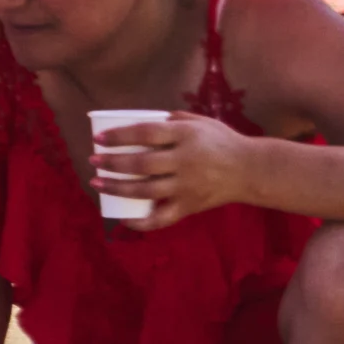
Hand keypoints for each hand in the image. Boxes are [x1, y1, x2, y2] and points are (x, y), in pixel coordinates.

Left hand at [94, 110, 250, 231]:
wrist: (250, 170)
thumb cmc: (223, 142)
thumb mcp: (203, 123)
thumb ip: (175, 120)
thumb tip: (145, 121)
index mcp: (187, 136)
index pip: (146, 133)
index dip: (120, 136)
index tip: (99, 139)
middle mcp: (185, 160)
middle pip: (141, 163)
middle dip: (112, 163)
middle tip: (94, 162)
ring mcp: (187, 186)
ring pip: (145, 190)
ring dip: (117, 188)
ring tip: (98, 184)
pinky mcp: (189, 206)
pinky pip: (161, 218)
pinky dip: (140, 222)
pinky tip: (123, 219)